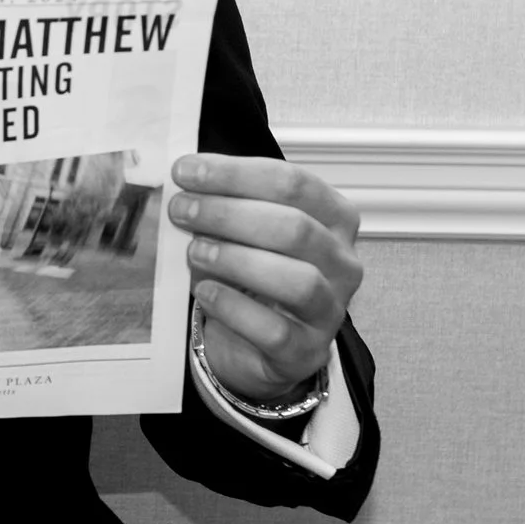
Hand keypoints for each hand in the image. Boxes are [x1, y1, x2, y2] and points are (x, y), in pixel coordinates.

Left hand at [167, 154, 362, 402]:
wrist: (259, 344)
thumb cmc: (254, 274)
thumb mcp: (246, 231)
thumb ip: (227, 204)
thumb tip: (183, 180)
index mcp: (334, 217)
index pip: (293, 183)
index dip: (235, 174)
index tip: (186, 171)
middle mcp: (342, 262)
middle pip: (295, 228)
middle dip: (229, 214)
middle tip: (181, 210)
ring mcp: (330, 310)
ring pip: (298, 280)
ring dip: (237, 260)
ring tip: (194, 251)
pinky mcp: (307, 352)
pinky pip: (276, 331)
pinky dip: (235, 308)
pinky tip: (205, 293)